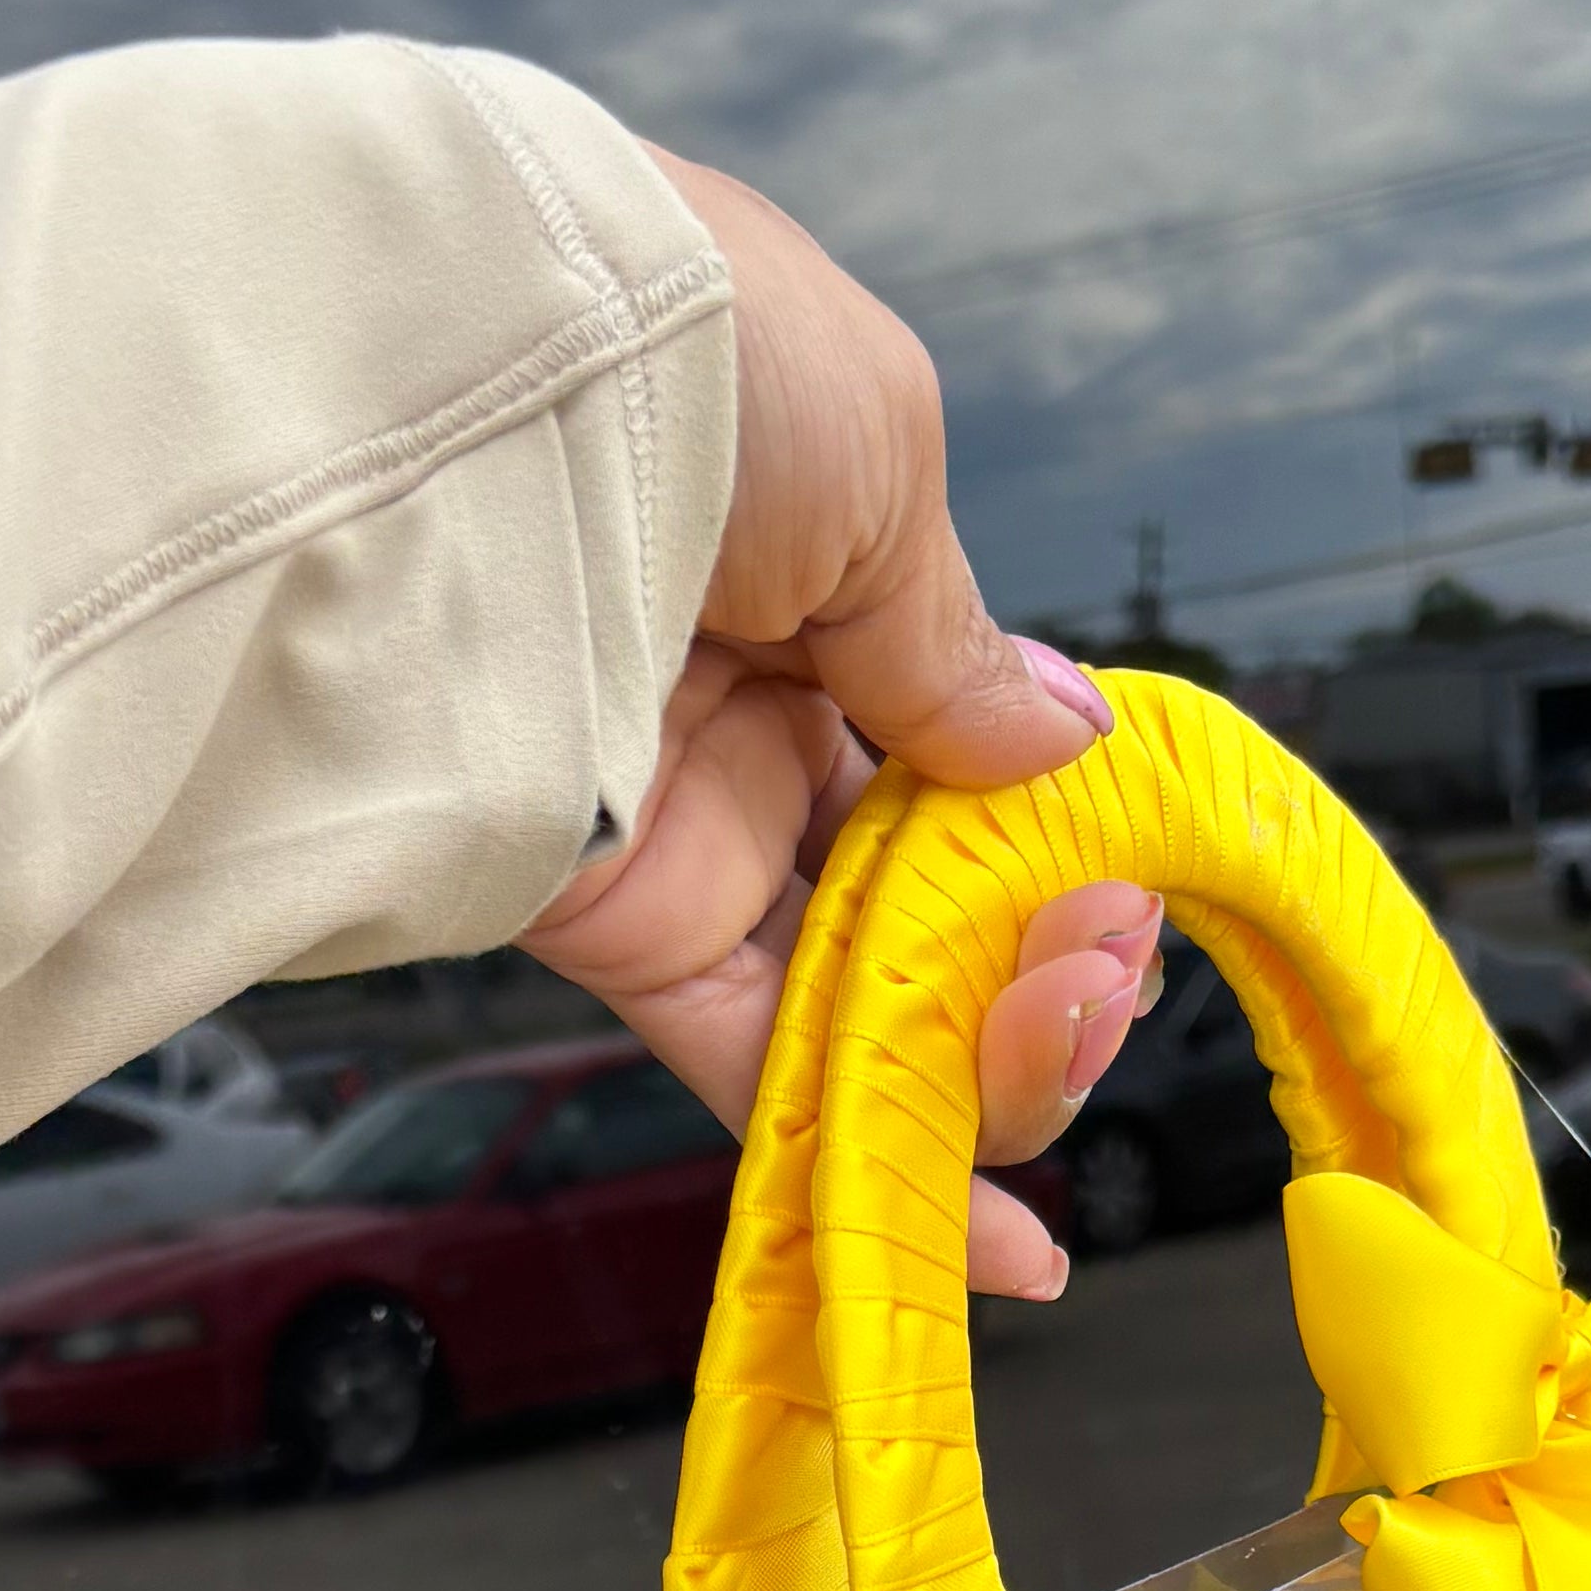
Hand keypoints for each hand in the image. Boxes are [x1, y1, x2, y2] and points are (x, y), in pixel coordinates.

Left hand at [520, 150, 1163, 1295]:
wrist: (469, 385)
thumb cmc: (688, 351)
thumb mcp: (881, 458)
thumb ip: (956, 638)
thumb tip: (1063, 747)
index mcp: (826, 574)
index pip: (964, 751)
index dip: (1059, 842)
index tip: (1122, 883)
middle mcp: (756, 709)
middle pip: (931, 899)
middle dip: (1044, 963)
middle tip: (1096, 968)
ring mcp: (689, 828)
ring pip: (866, 1000)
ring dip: (989, 1061)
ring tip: (1063, 1045)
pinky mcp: (616, 930)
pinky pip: (761, 1071)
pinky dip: (871, 1158)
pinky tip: (992, 1240)